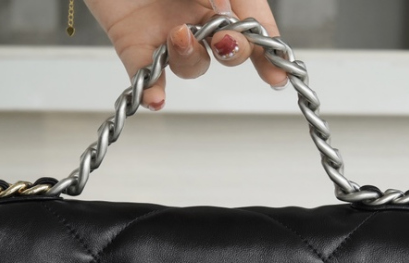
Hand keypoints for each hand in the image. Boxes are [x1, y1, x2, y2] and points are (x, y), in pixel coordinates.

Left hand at [83, 0, 284, 109]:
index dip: (267, 55)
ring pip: (190, 65)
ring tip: (179, 35)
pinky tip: (157, 98)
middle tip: (225, 42)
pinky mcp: (132, 42)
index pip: (253, 31)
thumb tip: (245, 22)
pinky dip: (151, 89)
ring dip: (191, 58)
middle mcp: (197, 18)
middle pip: (226, 53)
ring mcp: (166, 33)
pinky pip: (144, 74)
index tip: (276, 75)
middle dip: (234, 53)